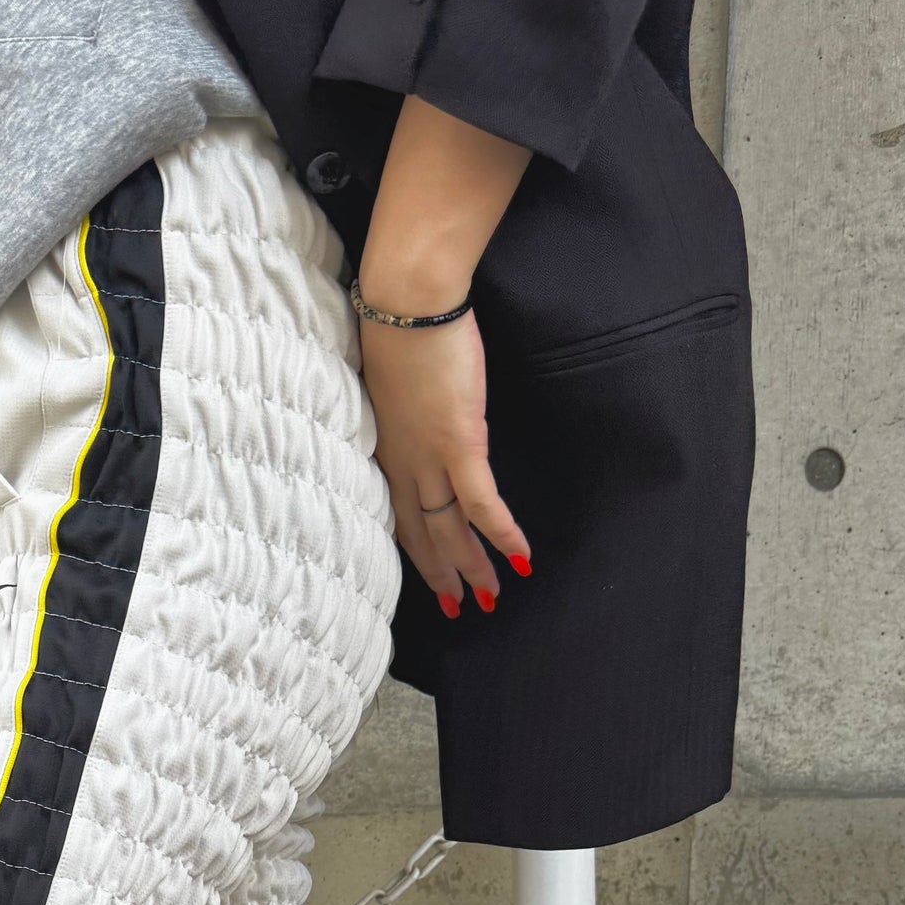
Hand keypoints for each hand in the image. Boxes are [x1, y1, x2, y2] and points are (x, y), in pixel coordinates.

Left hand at [358, 306, 529, 616]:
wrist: (407, 298)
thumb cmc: (399, 322)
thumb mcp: (394, 376)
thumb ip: (409, 406)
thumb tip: (428, 411)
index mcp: (383, 447)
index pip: (398, 513)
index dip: (416, 549)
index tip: (429, 576)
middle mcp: (401, 461)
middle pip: (421, 533)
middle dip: (442, 574)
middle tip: (461, 607)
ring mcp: (429, 455)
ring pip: (449, 528)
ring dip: (472, 565)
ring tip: (492, 596)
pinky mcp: (459, 441)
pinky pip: (481, 502)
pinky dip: (501, 532)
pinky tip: (521, 557)